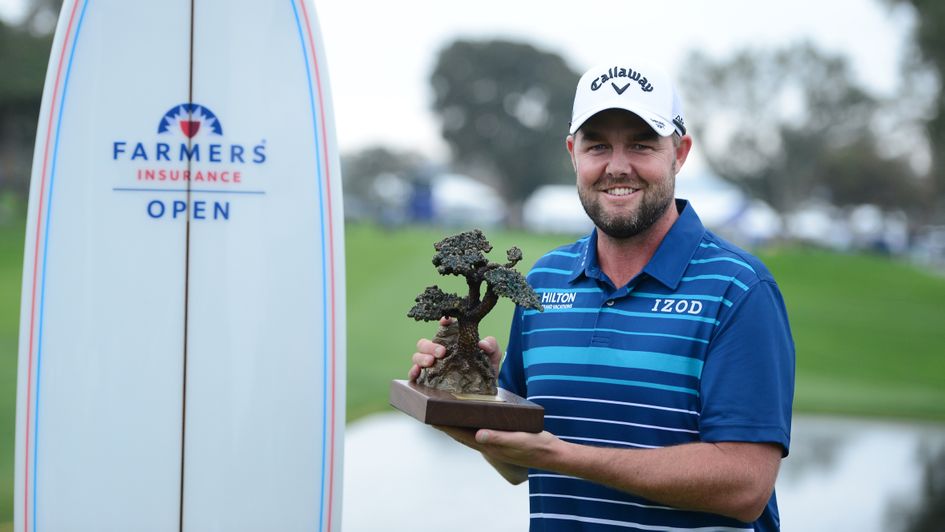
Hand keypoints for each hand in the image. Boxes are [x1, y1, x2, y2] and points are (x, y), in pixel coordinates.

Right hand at [408, 317, 502, 380]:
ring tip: (431, 362)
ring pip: (417, 356)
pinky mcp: (427, 381)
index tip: (445, 321)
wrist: (484, 395)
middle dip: (430, 345)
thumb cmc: (485, 371)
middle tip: (442, 352)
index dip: (442, 323)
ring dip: (421, 357)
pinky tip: (418, 372)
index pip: (443, 329)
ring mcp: (431, 366)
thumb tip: (482, 343)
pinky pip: (413, 375)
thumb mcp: (492, 357)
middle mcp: (438, 353)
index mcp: (452, 342)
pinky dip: (412, 372)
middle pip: (425, 343)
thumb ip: (491, 346)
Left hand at [437, 425, 561, 472]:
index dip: (445, 427)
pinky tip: (471, 416)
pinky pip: (480, 430)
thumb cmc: (537, 446)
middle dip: (446, 424)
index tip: (430, 418)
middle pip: (461, 434)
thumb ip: (499, 438)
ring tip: (445, 413)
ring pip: (469, 433)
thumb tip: (478, 435)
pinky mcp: (501, 438)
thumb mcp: (519, 440)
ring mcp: (494, 443)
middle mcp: (488, 445)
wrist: (552, 454)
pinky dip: (470, 423)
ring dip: (456, 424)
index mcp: (489, 445)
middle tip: (431, 411)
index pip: (461, 435)